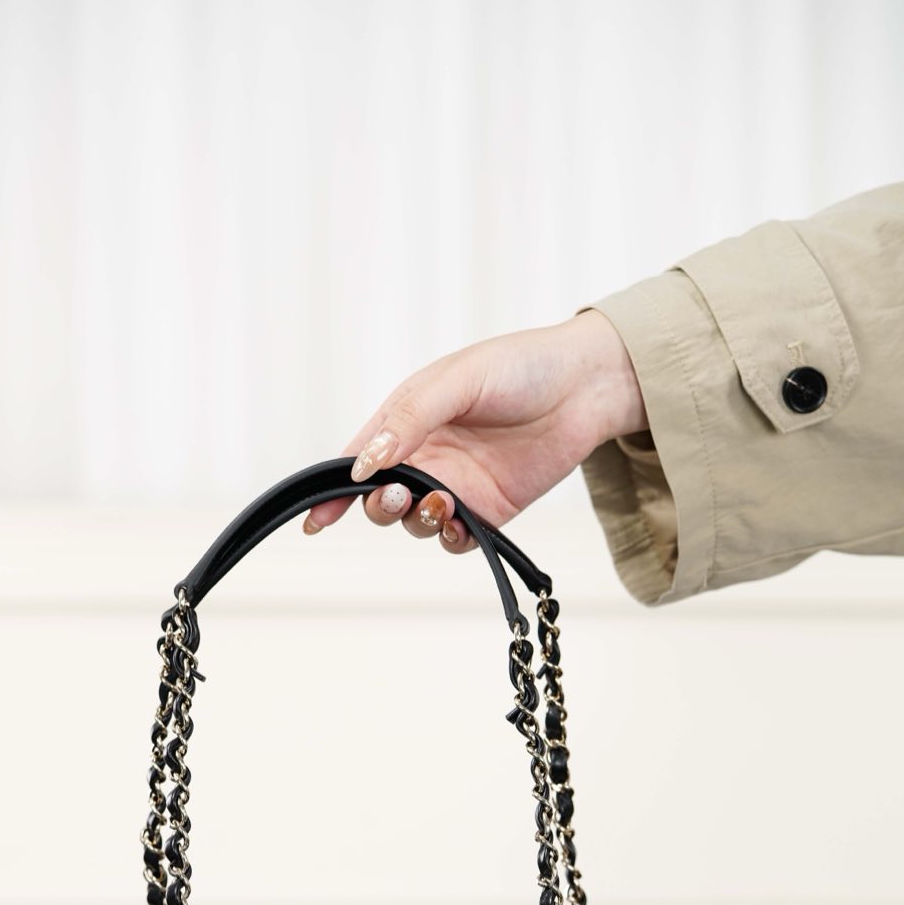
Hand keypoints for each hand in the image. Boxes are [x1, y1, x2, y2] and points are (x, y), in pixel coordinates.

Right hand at [304, 311, 646, 551]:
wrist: (588, 385)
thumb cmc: (521, 366)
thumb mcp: (457, 381)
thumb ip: (409, 421)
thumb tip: (364, 463)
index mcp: (406, 420)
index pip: (356, 460)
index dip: (332, 491)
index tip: (316, 520)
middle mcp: (425, 456)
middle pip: (379, 499)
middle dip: (377, 506)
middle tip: (397, 496)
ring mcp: (456, 485)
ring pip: (415, 522)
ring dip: (417, 520)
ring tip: (442, 502)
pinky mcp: (489, 509)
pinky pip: (456, 538)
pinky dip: (451, 538)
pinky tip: (461, 522)